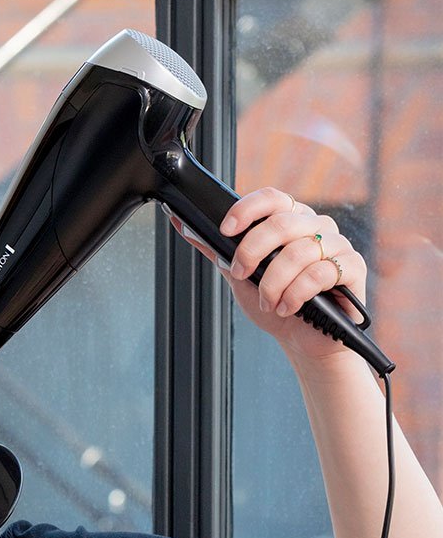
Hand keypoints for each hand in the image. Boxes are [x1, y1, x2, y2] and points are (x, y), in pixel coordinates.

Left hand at [171, 186, 367, 364]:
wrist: (302, 340)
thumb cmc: (274, 304)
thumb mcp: (240, 277)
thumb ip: (218, 251)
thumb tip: (185, 227)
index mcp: (290, 221)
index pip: (272, 198)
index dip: (247, 209)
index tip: (225, 230)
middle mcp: (316, 227)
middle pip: (282, 223)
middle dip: (252, 252)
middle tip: (242, 274)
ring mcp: (337, 245)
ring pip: (299, 252)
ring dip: (274, 283)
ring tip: (269, 303)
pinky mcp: (353, 268)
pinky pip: (321, 273)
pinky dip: (295, 294)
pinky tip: (288, 308)